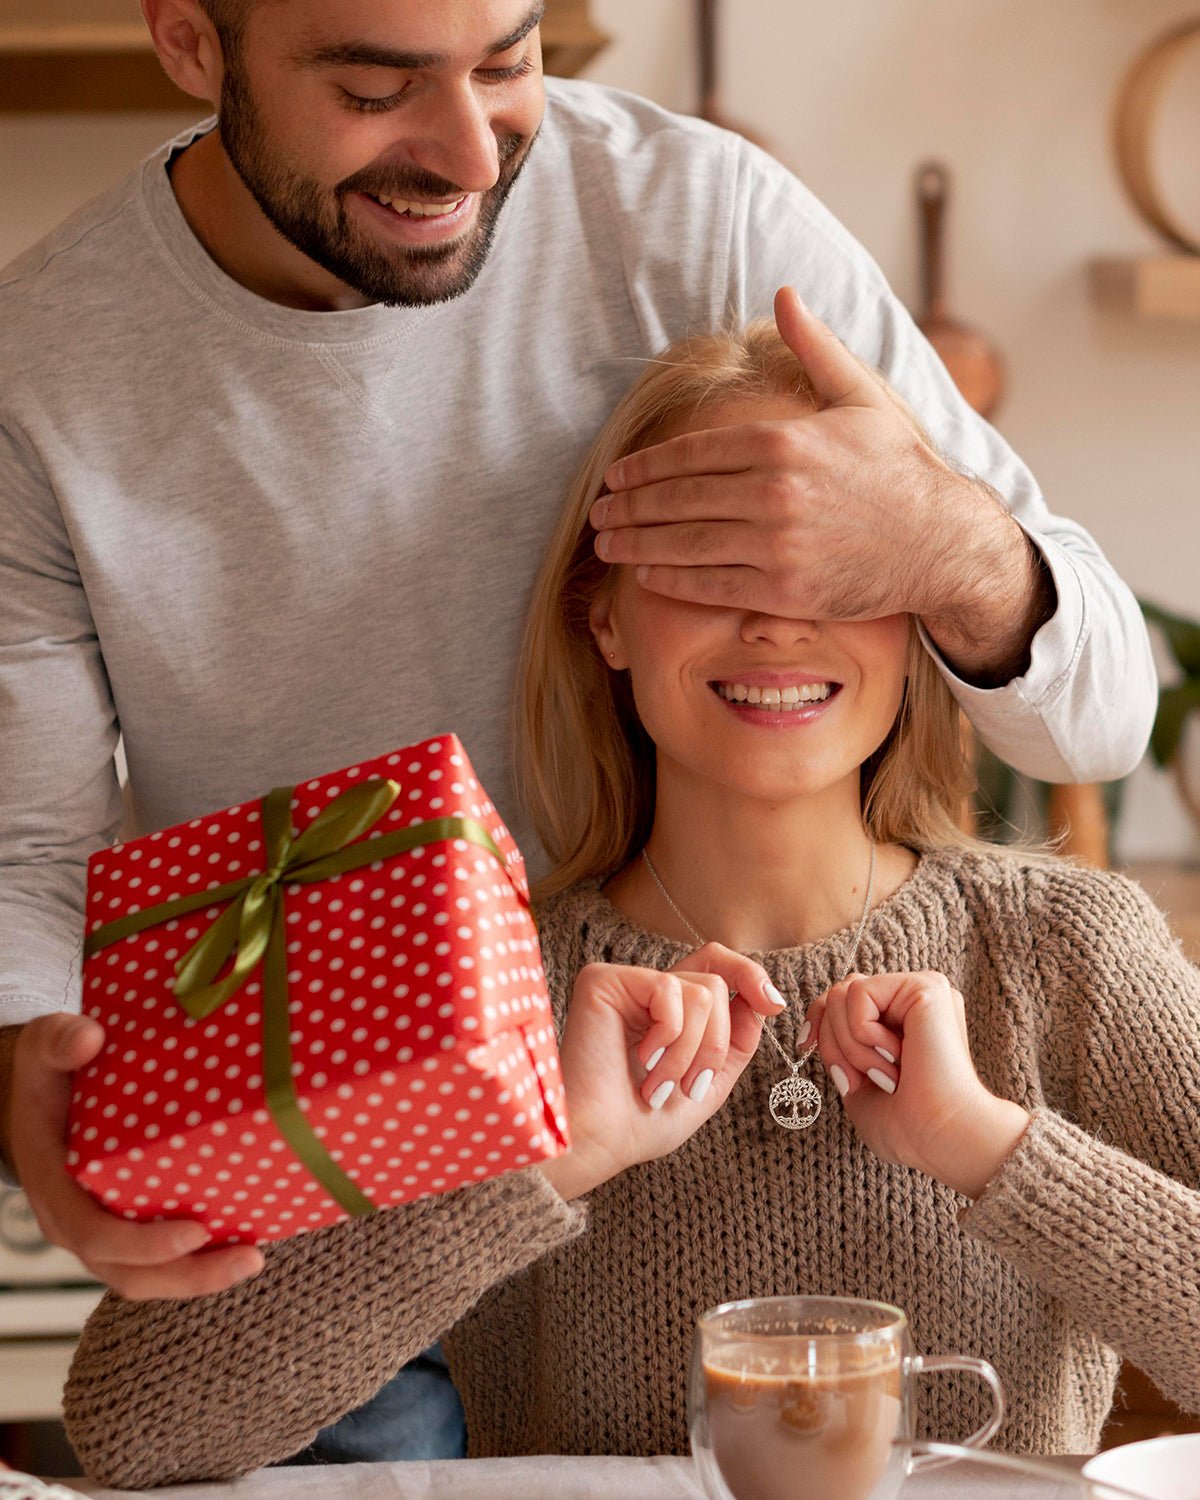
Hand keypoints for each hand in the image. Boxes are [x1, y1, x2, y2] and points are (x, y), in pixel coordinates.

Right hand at [6, 1014, 263, 1298]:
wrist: (40, 1094)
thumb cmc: (49, 1073)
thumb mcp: (46, 1048)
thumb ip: (61, 1041)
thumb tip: (90, 1037)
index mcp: (55, 1184)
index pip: (94, 1232)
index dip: (144, 1243)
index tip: (197, 1231)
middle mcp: (75, 1219)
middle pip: (129, 1272)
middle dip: (189, 1274)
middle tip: (250, 1257)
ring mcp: (102, 1229)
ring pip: (146, 1276)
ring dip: (200, 1276)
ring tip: (254, 1258)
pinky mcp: (127, 1223)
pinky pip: (158, 1259)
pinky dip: (198, 1258)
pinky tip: (244, 1236)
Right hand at [539, 944, 783, 1200]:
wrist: (601, 1144)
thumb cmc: (642, 1123)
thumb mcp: (709, 1083)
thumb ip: (737, 1041)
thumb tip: (763, 999)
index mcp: (668, 1010)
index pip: (717, 966)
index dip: (751, 976)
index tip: (774, 1005)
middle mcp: (646, 990)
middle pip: (717, 973)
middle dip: (721, 1039)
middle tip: (694, 1085)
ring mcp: (624, 982)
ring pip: (703, 991)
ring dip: (693, 1052)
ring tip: (660, 1085)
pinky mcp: (602, 981)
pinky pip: (670, 990)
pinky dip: (670, 1037)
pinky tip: (641, 1060)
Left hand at [594, 287, 1049, 684]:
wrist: (941, 542)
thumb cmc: (899, 469)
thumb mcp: (860, 398)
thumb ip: (814, 348)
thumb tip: (783, 295)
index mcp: (783, 440)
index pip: (692, 452)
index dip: (646, 467)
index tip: (617, 475)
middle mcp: (774, 492)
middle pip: (678, 498)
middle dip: (630, 506)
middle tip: (598, 512)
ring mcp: (778, 544)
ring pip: (685, 543)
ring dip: (636, 543)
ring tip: (608, 543)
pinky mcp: (785, 591)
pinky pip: (711, 585)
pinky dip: (671, 580)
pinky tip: (645, 574)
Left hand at [809, 971, 1029, 1198]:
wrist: (943, 1137)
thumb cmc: (908, 1124)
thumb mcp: (856, 1078)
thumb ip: (840, 1044)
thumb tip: (817, 1024)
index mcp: (901, 1020)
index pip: (840, 998)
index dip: (816, 1020)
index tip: (805, 1046)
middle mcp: (913, 1000)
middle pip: (836, 994)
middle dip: (831, 1042)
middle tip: (860, 1080)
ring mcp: (922, 989)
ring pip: (842, 994)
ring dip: (850, 1046)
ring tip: (886, 1074)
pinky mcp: (926, 987)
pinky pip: (859, 993)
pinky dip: (863, 1035)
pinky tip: (897, 1057)